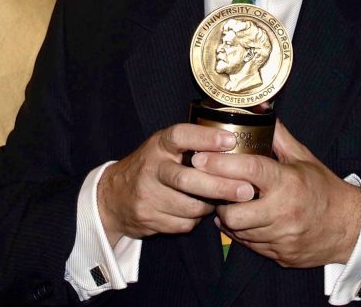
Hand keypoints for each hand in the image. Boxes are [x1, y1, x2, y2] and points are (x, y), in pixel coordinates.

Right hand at [97, 124, 256, 245]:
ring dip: (210, 206)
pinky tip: (197, 211)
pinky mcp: (148, 217)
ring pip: (189, 206)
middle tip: (246, 190)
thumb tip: (232, 144)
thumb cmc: (150, 166)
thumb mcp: (163, 147)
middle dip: (220, 186)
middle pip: (187, 179)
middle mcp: (151, 167)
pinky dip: (195, 219)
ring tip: (220, 200)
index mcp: (158, 145)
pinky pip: (183, 223)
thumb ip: (189, 145)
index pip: (180, 136)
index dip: (205, 138)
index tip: (229, 141)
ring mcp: (147, 195)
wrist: (113, 196)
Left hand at [191, 119, 360, 267]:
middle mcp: (283, 211)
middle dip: (220, 202)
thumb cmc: (324, 188)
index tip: (200, 158)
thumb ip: (278, 136)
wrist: (349, 227)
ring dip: (230, 219)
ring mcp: (281, 237)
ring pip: (239, 231)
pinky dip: (244, 233)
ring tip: (231, 204)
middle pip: (234, 212)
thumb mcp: (303, 158)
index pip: (248, 171)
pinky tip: (246, 221)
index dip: (220, 164)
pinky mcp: (281, 255)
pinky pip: (250, 246)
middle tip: (216, 190)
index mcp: (287, 182)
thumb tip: (260, 110)